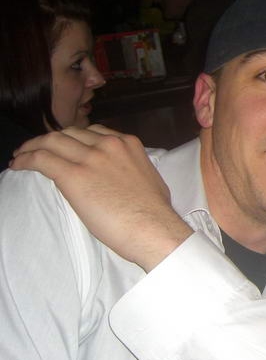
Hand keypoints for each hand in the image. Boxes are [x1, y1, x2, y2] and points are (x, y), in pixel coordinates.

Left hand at [10, 125, 192, 271]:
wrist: (153, 228)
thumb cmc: (155, 213)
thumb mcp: (148, 178)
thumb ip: (130, 168)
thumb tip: (120, 176)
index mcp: (128, 144)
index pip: (92, 131)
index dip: (74, 139)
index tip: (65, 149)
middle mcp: (109, 144)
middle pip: (69, 133)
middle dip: (51, 140)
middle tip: (38, 151)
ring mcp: (90, 158)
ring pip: (51, 141)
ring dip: (32, 147)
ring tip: (21, 156)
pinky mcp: (73, 175)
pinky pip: (41, 159)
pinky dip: (25, 160)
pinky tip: (17, 165)